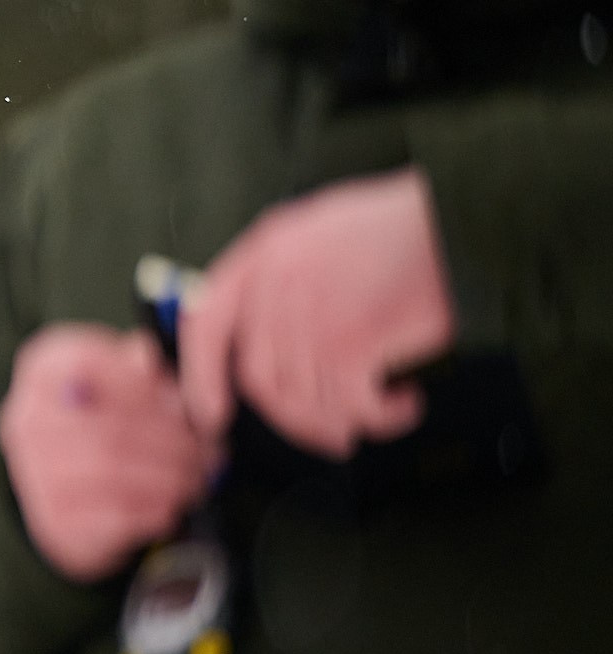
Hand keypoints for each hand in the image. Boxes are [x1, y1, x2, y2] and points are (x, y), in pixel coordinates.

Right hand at [0, 324, 216, 581]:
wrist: (66, 480)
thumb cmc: (104, 415)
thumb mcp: (119, 375)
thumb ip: (136, 362)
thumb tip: (146, 358)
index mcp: (44, 373)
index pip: (87, 366)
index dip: (142, 386)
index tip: (182, 404)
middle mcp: (27, 420)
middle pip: (111, 429)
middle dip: (172, 443)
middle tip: (209, 452)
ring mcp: (36, 473)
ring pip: (115, 474)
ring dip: (169, 478)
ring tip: (197, 476)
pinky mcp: (54, 520)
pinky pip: (115, 516)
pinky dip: (154, 508)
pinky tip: (172, 501)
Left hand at [178, 169, 454, 457]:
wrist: (453, 222)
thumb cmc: (395, 229)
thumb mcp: (317, 233)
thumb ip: (280, 281)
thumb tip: (261, 345)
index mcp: (264, 252)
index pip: (205, 323)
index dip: (201, 377)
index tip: (209, 414)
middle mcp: (277, 282)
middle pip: (259, 377)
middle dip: (292, 418)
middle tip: (326, 432)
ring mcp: (311, 313)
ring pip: (305, 398)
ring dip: (342, 420)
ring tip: (373, 414)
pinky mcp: (353, 339)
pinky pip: (353, 405)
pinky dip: (380, 417)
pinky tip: (400, 404)